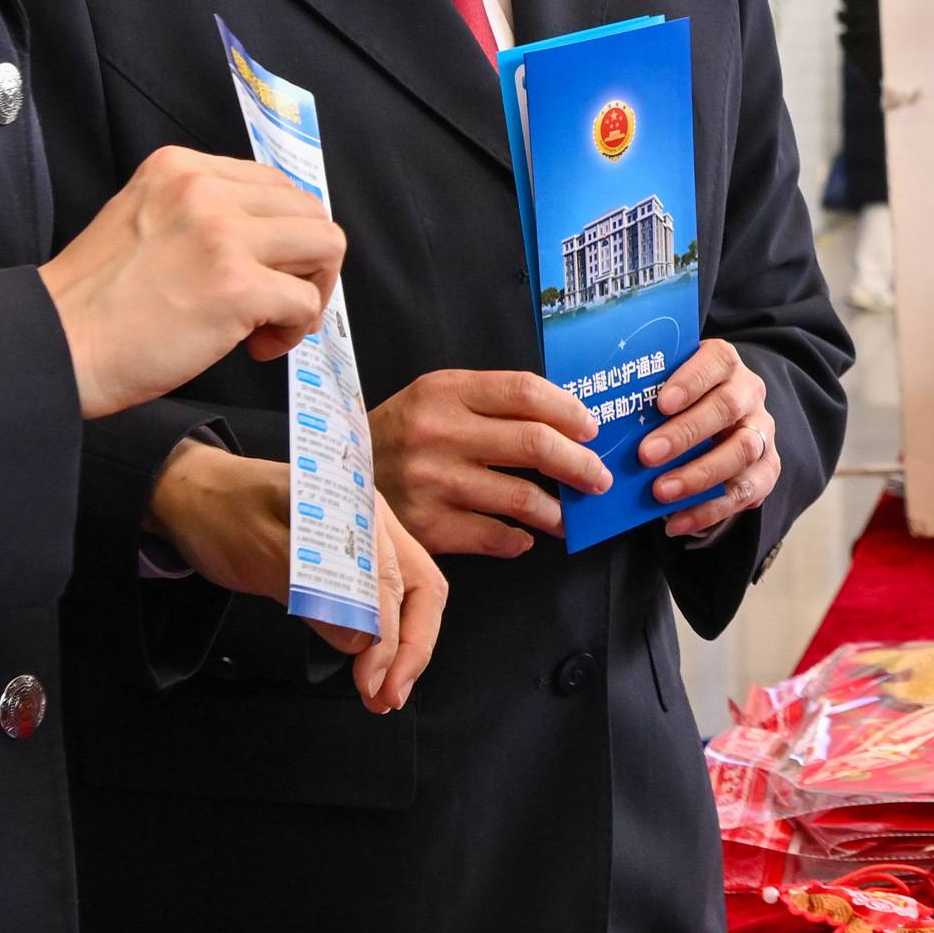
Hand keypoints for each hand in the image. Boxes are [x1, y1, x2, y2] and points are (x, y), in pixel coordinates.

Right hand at [41, 146, 342, 417]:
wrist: (54, 345)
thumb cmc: (95, 304)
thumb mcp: (142, 220)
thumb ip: (200, 214)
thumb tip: (272, 242)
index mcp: (178, 167)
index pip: (272, 184)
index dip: (280, 235)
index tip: (257, 271)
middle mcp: (204, 188)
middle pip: (308, 209)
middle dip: (305, 261)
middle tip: (272, 303)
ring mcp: (223, 234)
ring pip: (325, 244)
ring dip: (309, 291)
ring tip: (269, 324)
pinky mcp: (236, 285)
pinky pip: (305, 301)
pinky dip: (293, 329)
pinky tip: (254, 346)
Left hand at [144, 437, 446, 710]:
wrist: (190, 496)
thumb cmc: (220, 513)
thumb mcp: (259, 551)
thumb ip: (313, 590)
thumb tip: (364, 640)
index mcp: (356, 505)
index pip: (393, 579)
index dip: (391, 637)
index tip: (372, 681)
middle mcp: (371, 522)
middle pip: (420, 587)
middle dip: (412, 648)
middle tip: (388, 697)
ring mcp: (364, 542)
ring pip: (408, 598)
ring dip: (403, 649)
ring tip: (383, 694)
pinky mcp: (348, 564)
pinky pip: (382, 602)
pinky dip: (384, 640)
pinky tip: (372, 667)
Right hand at [367, 369, 612, 558]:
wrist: (335, 475)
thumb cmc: (400, 435)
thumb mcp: (435, 399)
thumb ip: (491, 403)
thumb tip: (566, 423)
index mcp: (444, 392)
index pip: (524, 392)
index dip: (569, 411)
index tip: (591, 429)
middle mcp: (438, 433)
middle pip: (533, 443)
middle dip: (579, 464)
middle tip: (597, 477)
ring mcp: (432, 482)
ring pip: (521, 498)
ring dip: (559, 511)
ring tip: (571, 515)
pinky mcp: (426, 526)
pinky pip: (493, 537)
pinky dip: (519, 540)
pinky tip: (526, 537)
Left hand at [643, 340, 780, 544]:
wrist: (720, 422)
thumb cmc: (678, 402)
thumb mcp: (667, 385)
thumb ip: (646, 391)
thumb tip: (601, 409)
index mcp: (725, 364)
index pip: (716, 362)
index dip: (691, 381)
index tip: (661, 403)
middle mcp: (749, 394)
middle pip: (726, 409)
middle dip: (685, 433)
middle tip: (646, 455)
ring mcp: (762, 431)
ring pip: (743, 451)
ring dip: (699, 475)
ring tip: (660, 492)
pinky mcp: (768, 468)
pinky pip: (745, 492)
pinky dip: (709, 510)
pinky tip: (676, 522)